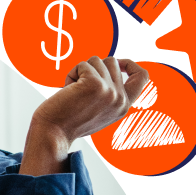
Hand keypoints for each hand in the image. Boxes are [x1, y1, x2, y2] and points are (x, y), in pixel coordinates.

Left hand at [21, 56, 148, 175]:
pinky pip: (82, 64)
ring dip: (80, 71)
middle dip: (93, 68)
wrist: (52, 134)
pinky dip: (71, 73)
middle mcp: (120, 99)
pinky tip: (66, 90)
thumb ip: (108, 93)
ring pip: (96, 60)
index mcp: (123, 106)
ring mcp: (109, 91)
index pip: (142, 76)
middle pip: (112, 62)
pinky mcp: (94, 84)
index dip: (130, 64)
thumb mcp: (97, 109)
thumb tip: (110, 66)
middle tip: (78, 88)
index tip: (118, 62)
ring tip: (72, 91)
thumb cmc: (68, 121)